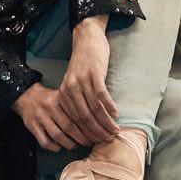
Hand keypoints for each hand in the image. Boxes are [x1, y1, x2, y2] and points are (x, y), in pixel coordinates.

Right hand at [14, 84, 91, 151]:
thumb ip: (74, 105)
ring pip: (57, 136)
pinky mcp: (32, 126)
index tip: (95, 133)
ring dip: (69, 144)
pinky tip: (60, 146)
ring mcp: (40, 117)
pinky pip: (45, 142)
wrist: (26, 96)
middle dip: (81, 138)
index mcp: (59, 99)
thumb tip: (94, 118)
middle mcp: (49, 107)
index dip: (88, 126)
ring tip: (76, 145)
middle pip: (69, 127)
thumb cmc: (49, 98)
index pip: (77, 115)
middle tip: (88, 142)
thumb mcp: (62, 96)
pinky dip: (54, 147)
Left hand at [58, 19, 118, 143]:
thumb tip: (89, 123)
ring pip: (94, 109)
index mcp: (64, 94)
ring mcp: (82, 81)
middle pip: (84, 117)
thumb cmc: (84, 63)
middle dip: (97, 131)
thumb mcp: (75, 82)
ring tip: (115, 130)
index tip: (97, 141)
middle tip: (109, 139)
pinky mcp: (94, 74)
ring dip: (106, 122)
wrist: (87, 38)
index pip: (75, 120)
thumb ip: (79, 100)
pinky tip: (116, 114)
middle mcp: (70, 89)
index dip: (87, 133)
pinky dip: (109, 106)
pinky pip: (102, 95)